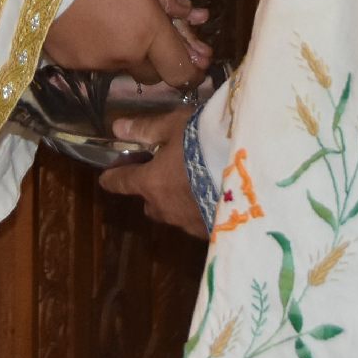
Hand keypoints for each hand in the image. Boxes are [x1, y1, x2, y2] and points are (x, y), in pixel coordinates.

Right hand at [43, 0, 210, 88]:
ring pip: (122, 67)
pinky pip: (94, 61)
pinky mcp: (68, 63)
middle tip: (152, 33)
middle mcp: (125, 56)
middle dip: (157, 59)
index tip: (192, 60)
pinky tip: (89, 23)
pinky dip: (99, 48)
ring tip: (114, 19)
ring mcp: (95, 63)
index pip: (180, 72)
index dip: (191, 71)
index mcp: (149, 32)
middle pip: (152, 74)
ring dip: (127, 52)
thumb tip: (185, 13)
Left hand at [101, 106, 205, 236]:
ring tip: (192, 185)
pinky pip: (195, 220)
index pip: (122, 183)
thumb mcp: (175, 126)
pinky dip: (197, 209)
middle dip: (150, 190)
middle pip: (148, 202)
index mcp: (150, 183)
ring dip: (175, 201)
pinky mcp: (210, 231)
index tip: (106, 177)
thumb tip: (116, 129)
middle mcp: (164, 207)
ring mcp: (188, 223)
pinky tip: (212, 196)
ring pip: (172, 213)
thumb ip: (146, 129)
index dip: (112, 178)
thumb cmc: (206, 142)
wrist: (250, 172)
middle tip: (162, 173)